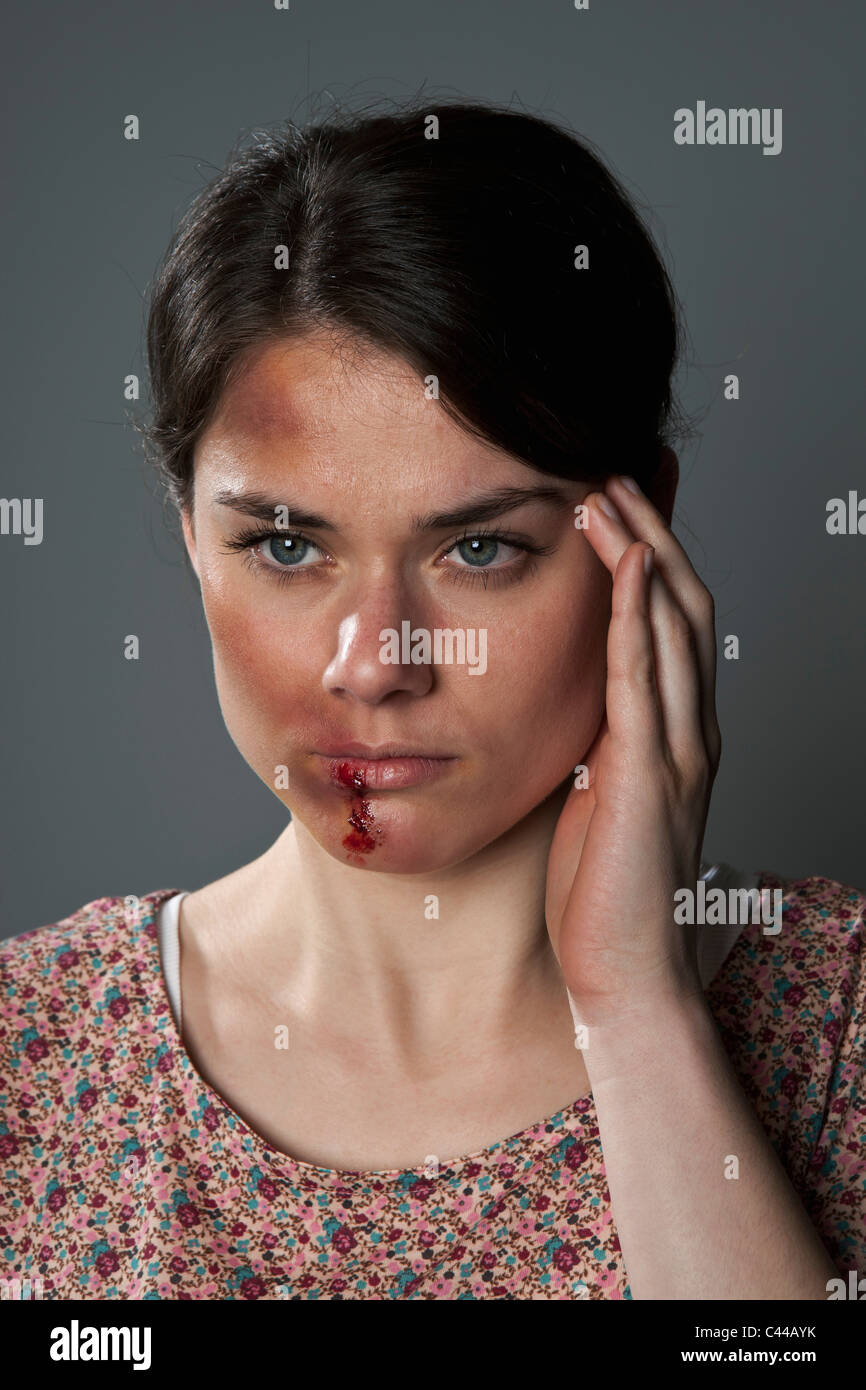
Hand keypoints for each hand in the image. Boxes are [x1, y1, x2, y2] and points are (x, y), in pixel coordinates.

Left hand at [545, 472, 722, 1029]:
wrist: (624, 969)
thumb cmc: (600, 889)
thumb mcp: (594, 795)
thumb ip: (594, 742)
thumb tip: (562, 697)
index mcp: (673, 735)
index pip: (673, 624)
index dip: (652, 558)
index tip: (617, 504)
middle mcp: (689, 731)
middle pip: (684, 605)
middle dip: (652, 532)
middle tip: (612, 472)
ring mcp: (679, 751)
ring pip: (675, 627)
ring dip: (643, 553)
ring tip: (608, 494)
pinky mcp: (651, 775)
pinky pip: (647, 679)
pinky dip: (639, 616)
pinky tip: (627, 565)